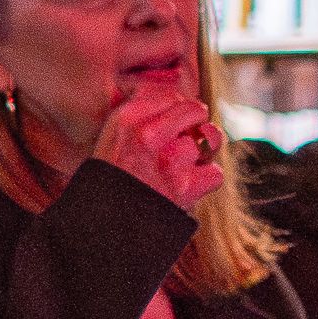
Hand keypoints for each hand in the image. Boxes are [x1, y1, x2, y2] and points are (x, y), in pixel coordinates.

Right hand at [91, 90, 226, 211]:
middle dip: (195, 120)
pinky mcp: (186, 189)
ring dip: (202, 150)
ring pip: (208, 140)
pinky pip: (214, 173)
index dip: (174, 105)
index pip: (168, 93)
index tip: (170, 118)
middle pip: (193, 109)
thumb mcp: (111, 136)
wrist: (103, 224)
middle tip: (186, 134)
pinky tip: (190, 182)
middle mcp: (148, 135)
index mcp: (126, 119)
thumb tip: (175, 97)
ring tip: (188, 159)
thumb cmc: (109, 179)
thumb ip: (139, 112)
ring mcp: (169, 162)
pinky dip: (206, 179)